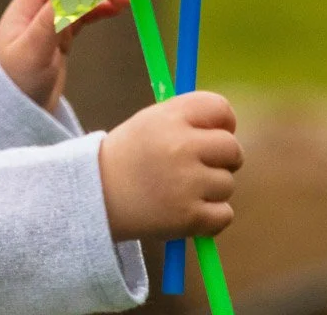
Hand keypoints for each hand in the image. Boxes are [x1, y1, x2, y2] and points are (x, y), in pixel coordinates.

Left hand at [0, 0, 129, 113]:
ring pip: (78, 0)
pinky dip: (98, 11)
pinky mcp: (59, 39)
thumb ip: (52, 18)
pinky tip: (115, 9)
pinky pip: (82, 17)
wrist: (10, 113)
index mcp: (25, 8)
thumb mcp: (33, 49)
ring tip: (124, 0)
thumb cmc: (14, 80)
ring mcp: (49, 24)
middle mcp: (37, 11)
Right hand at [99, 92, 243, 241]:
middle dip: (223, 159)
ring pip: (227, 184)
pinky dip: (210, 217)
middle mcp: (180, 146)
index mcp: (169, 118)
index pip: (219, 108)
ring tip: (178, 190)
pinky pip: (224, 215)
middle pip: (232, 148)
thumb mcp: (149, 123)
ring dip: (211, 190)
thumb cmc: (129, 156)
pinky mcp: (190, 216)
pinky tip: (184, 210)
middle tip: (199, 166)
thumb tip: (229, 126)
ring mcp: (186, 183)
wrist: (94, 196)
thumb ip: (187, 118)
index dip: (223, 122)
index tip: (215, 133)